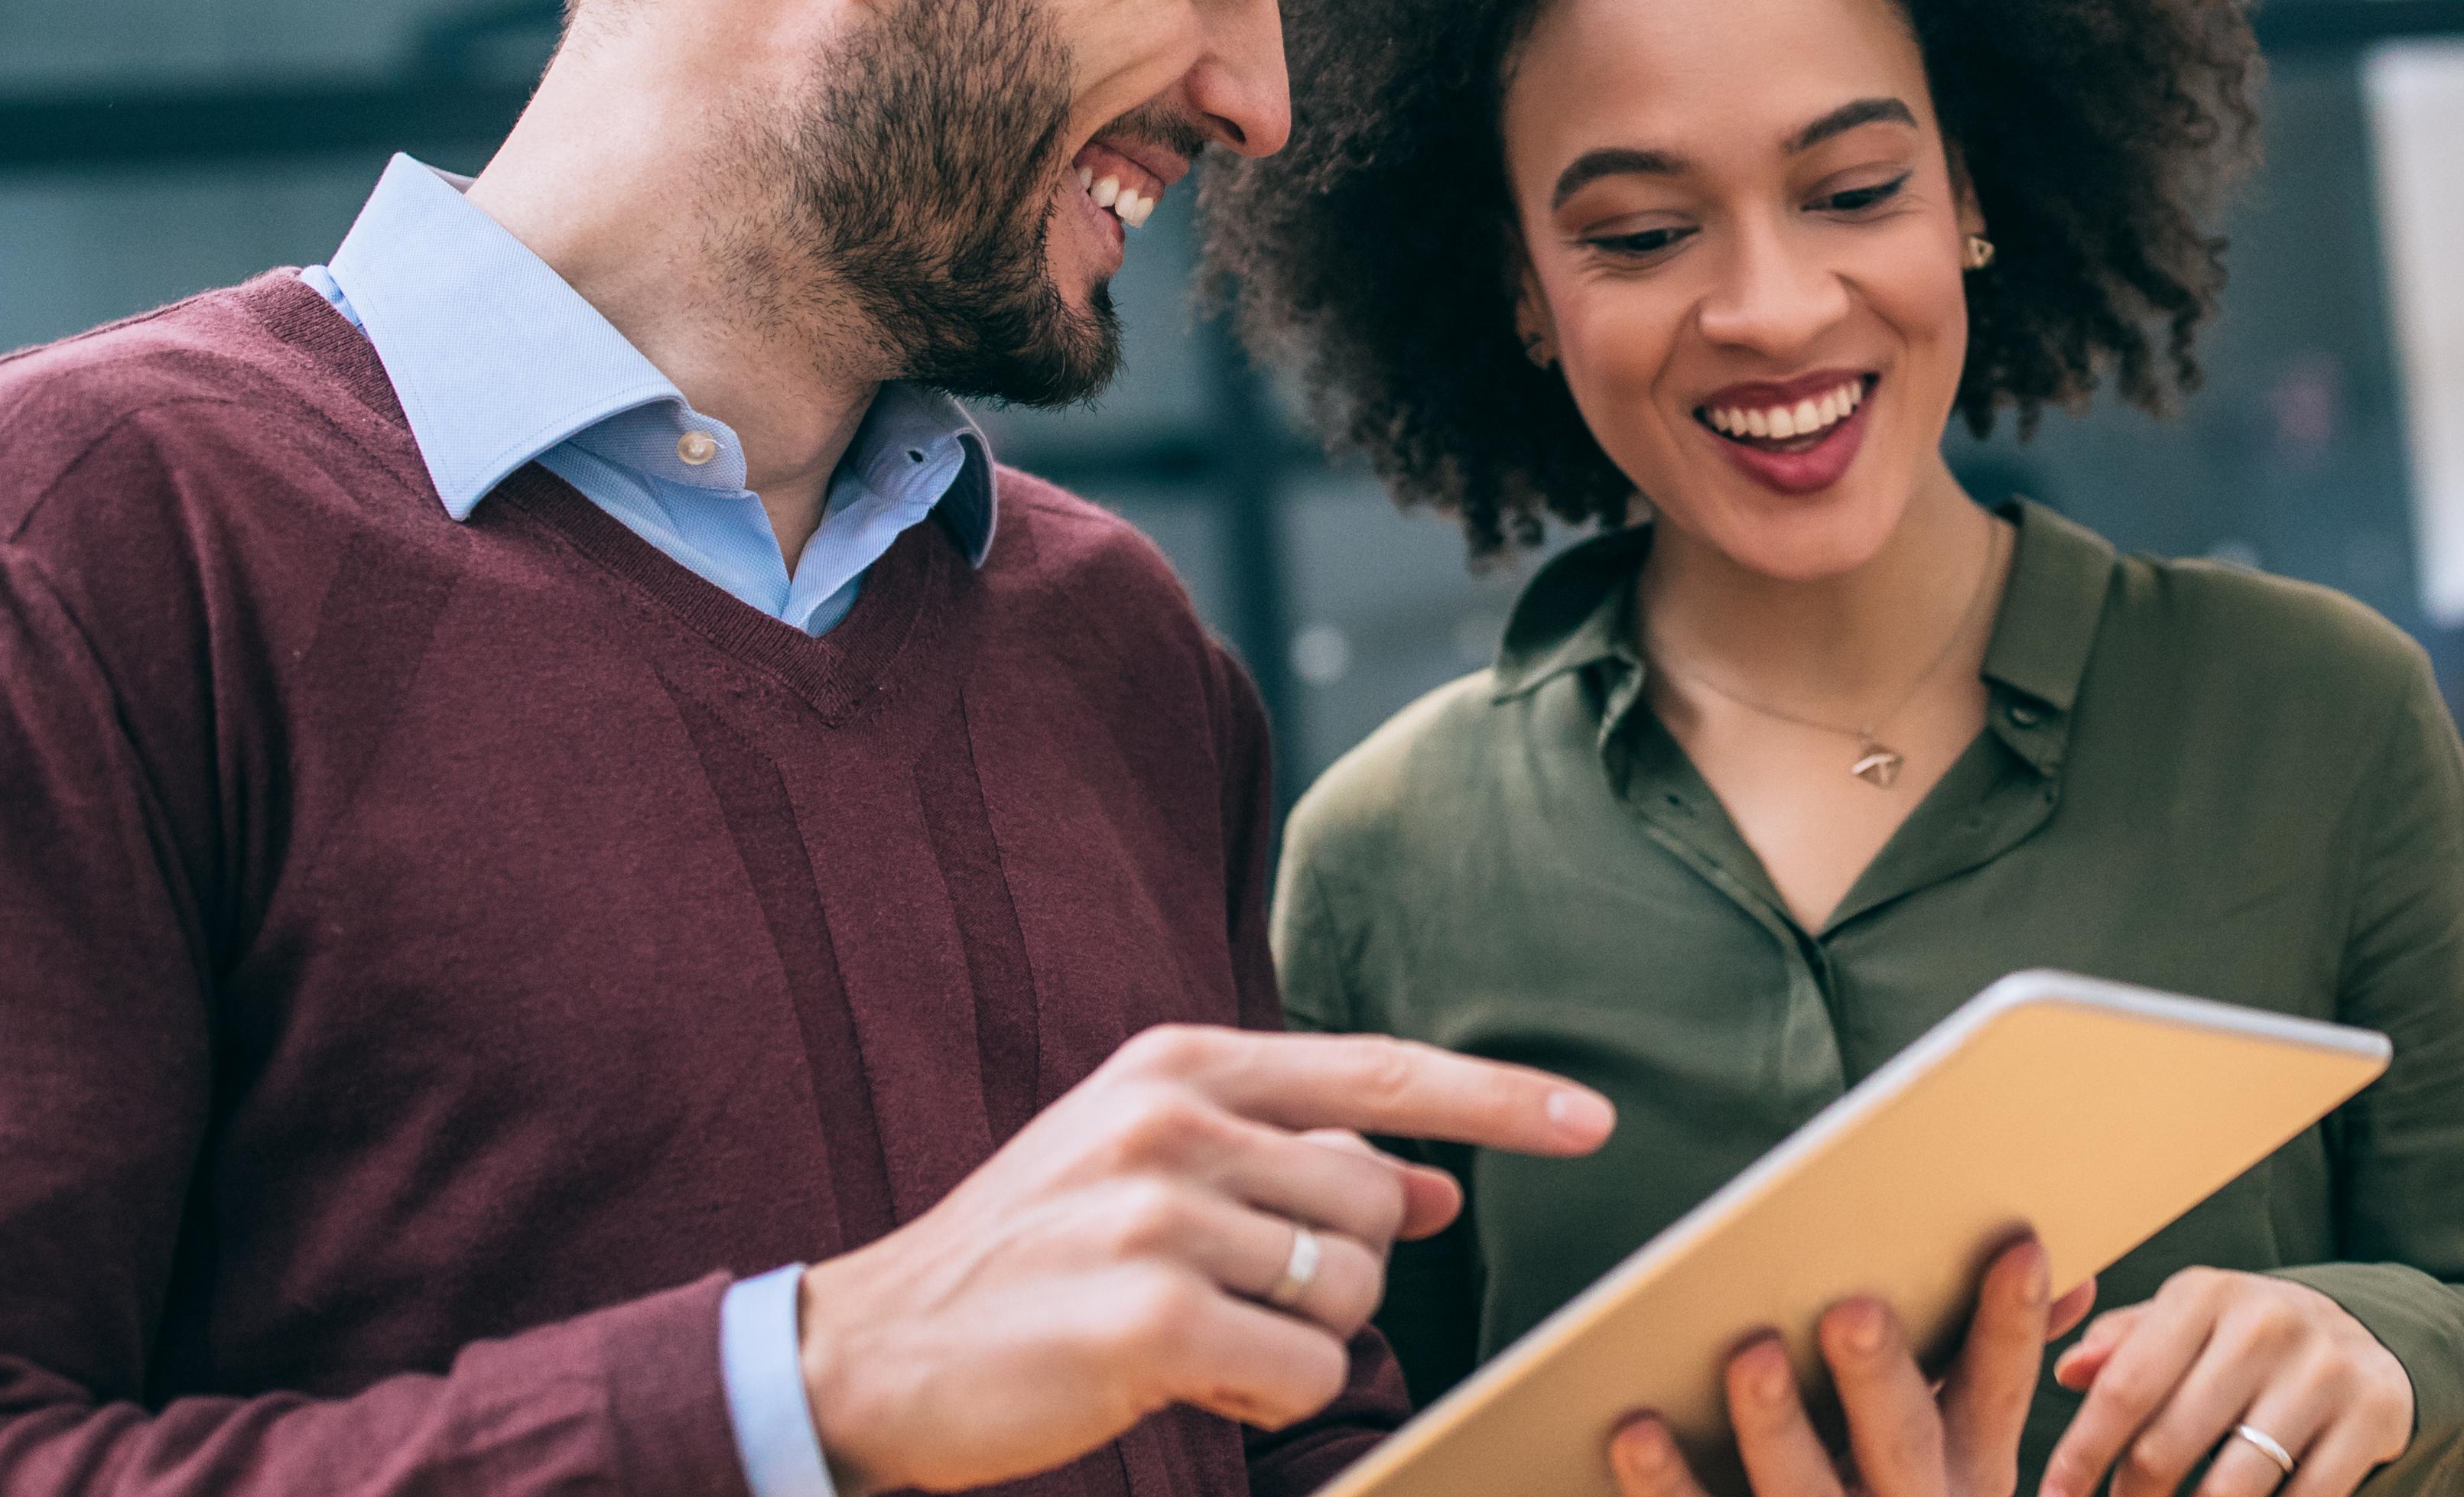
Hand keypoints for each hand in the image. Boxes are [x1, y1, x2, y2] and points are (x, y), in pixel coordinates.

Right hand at [798, 1026, 1612, 1493]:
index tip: (1592, 1118)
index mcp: (1177, 1067)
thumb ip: (1292, 1164)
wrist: (871, 1351)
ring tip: (1192, 1341)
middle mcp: (1172, 1121)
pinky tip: (1184, 1383)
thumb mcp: (1153, 1177)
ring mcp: (1159, 1214)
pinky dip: (1268, 1395)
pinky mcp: (1150, 1316)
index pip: (1376, 1070)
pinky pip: (1304, 1369)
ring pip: (1347, 1290)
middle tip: (1234, 1303)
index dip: (1495, 1097)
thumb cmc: (1029, 1266)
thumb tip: (1433, 1183)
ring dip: (1296, 1341)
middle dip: (1339, 1274)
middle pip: (1373, 1203)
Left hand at [1606, 1240, 2095, 1496]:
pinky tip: (1633, 1430)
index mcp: (1969, 1473)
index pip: (1999, 1391)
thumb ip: (1993, 1373)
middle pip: (1903, 1444)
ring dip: (1776, 1428)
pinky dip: (1667, 1482)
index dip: (2014, 1325)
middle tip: (1854, 1311)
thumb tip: (2071, 1278)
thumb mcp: (1970, 1467)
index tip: (2019, 1248)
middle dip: (1881, 1380)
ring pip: (1802, 1494)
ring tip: (1751, 1358)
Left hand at [2040, 1269, 2411, 1496]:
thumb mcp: (2185, 1325)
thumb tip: (2068, 1371)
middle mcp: (2265, 1323)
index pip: (2124, 1387)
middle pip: (2167, 1445)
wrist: (2367, 1339)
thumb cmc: (2244, 1343)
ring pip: (2231, 1486)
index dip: (2080, 1455)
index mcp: (2204, 1295)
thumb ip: (2124, 1347)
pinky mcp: (2371, 1414)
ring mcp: (2323, 1369)